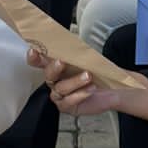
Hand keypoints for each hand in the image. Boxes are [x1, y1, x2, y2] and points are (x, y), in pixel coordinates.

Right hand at [26, 47, 147, 122]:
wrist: (112, 88)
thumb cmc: (97, 73)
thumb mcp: (87, 59)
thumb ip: (74, 52)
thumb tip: (67, 42)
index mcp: (56, 67)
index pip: (39, 61)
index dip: (34, 57)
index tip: (34, 51)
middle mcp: (55, 81)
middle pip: (48, 75)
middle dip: (54, 68)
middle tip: (62, 62)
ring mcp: (59, 95)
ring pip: (60, 89)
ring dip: (74, 81)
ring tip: (88, 76)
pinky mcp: (66, 106)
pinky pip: (68, 101)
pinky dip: (80, 94)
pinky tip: (90, 89)